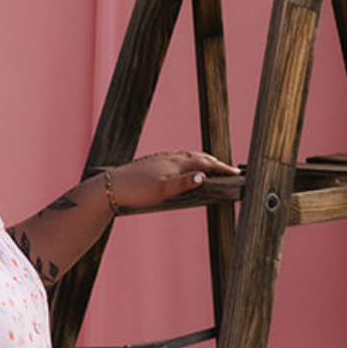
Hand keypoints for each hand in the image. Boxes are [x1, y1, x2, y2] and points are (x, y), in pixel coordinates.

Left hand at [107, 150, 238, 215]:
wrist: (110, 187)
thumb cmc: (136, 190)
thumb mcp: (162, 190)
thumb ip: (184, 183)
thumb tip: (204, 176)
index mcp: (176, 163)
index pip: (205, 163)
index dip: (222, 168)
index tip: (235, 173)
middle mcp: (171, 158)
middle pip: (199, 157)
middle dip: (215, 162)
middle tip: (228, 169)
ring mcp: (161, 159)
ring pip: (188, 157)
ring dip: (202, 161)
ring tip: (211, 167)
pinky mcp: (153, 163)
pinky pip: (178, 159)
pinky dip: (189, 162)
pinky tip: (184, 168)